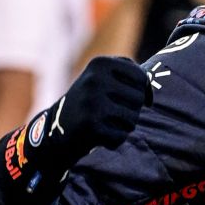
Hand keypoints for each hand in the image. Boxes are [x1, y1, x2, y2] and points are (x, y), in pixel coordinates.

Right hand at [0, 57, 150, 196]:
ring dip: (122, 126)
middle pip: (139, 99)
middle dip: (130, 110)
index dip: (142, 92)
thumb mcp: (104, 76)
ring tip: (103, 122)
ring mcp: (91, 102)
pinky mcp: (90, 125)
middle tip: (108, 112)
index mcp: (100, 63)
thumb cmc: (90, 101)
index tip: (129, 98)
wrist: (54, 129)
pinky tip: (97, 135)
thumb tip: (149, 91)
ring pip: (132, 119)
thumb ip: (131, 73)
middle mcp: (95, 80)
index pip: (141, 78)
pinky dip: (113, 140)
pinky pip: (120, 136)